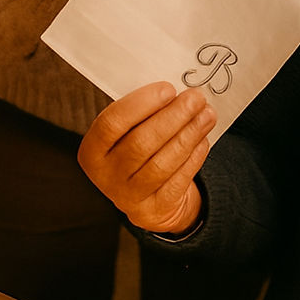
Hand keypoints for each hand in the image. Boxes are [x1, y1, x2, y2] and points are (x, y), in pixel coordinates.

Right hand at [78, 83, 215, 234]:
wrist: (147, 194)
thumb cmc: (138, 147)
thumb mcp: (130, 130)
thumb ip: (145, 112)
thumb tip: (177, 93)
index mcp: (93, 149)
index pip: (111, 123)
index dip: (141, 104)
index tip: (169, 89)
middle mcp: (106, 175)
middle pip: (140, 143)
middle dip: (173, 117)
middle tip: (196, 98)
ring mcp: (127, 197)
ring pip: (161, 163)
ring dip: (189, 135)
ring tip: (207, 115)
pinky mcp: (153, 210)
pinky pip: (177, 181)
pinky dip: (194, 158)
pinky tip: (203, 139)